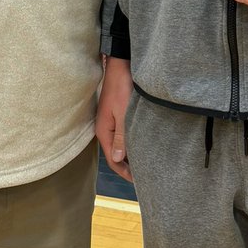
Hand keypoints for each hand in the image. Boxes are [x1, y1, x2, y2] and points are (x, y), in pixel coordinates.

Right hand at [96, 56, 133, 180]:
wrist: (121, 66)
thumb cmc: (123, 87)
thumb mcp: (124, 113)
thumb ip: (121, 136)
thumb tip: (118, 159)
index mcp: (103, 131)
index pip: (112, 159)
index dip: (124, 172)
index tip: (138, 181)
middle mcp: (104, 129)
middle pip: (115, 155)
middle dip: (127, 166)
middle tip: (143, 177)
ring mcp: (109, 123)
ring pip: (119, 146)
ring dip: (129, 156)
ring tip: (144, 165)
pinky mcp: (115, 116)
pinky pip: (122, 136)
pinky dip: (130, 144)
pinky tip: (140, 146)